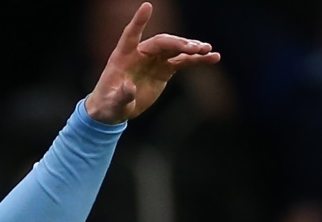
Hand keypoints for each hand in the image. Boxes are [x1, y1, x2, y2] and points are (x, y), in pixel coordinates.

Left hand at [85, 2, 219, 124]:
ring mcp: (154, 60)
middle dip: (178, 43)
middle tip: (195, 49)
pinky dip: (197, 60)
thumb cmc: (108, 106)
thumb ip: (121, 96)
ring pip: (175, 49)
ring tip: (207, 50)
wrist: (114, 111)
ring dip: (191, 48)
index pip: (131, 34)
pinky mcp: (164, 70)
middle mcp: (140, 54)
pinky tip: (213, 58)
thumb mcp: (112, 104)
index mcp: (123, 56)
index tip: (147, 6)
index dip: (139, 21)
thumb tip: (129, 88)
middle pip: (162, 42)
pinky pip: (183, 61)